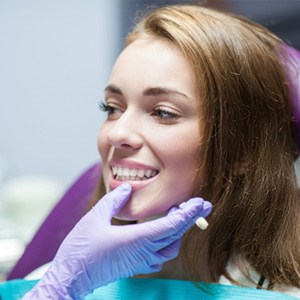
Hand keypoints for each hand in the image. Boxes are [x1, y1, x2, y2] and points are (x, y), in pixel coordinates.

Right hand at [23, 183, 211, 298]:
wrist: (71, 276)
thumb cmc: (81, 248)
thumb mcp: (95, 217)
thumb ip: (114, 200)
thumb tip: (127, 188)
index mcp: (137, 239)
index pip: (172, 225)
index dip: (188, 214)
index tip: (200, 203)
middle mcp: (143, 251)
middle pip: (176, 235)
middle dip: (190, 218)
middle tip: (200, 205)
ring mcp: (141, 261)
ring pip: (171, 247)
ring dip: (179, 231)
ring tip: (178, 215)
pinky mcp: (136, 266)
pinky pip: (161, 255)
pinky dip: (168, 242)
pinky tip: (163, 234)